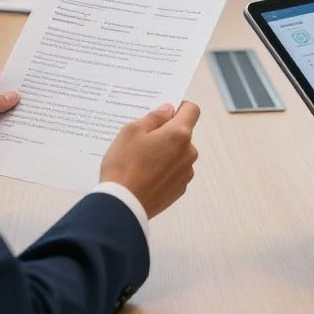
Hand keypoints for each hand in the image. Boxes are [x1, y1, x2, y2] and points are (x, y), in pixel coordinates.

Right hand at [100, 101, 200, 217]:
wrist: (122, 205)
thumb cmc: (124, 165)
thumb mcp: (132, 131)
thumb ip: (154, 117)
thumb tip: (168, 110)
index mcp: (179, 134)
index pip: (192, 110)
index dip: (179, 107)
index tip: (165, 113)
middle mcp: (189, 153)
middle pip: (183, 133)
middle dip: (168, 132)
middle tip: (144, 139)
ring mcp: (185, 173)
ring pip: (179, 153)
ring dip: (167, 152)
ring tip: (142, 160)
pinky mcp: (179, 189)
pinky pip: (175, 171)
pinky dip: (165, 169)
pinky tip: (146, 175)